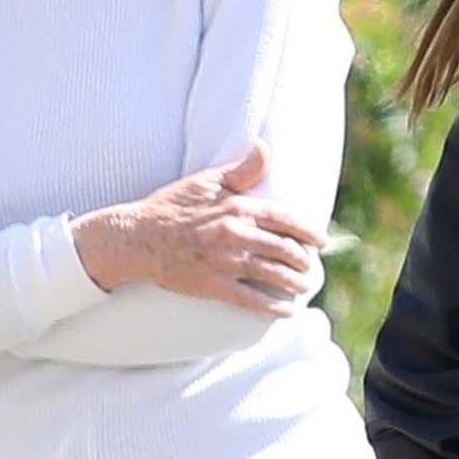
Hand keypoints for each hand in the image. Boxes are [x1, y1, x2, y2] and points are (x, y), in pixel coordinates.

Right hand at [74, 147, 322, 313]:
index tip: (321, 241)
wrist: (136, 237)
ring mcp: (225, 261)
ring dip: (295, 283)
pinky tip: (287, 310)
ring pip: (274, 275)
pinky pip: (252, 299)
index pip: (286, 221)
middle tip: (310, 266)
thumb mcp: (205, 181)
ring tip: (303, 286)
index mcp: (237, 207)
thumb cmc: (170, 207)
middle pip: (285, 250)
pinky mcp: (213, 284)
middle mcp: (235, 234)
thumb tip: (264, 148)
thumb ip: (240, 170)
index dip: (309, 233)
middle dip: (303, 261)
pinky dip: (274, 307)